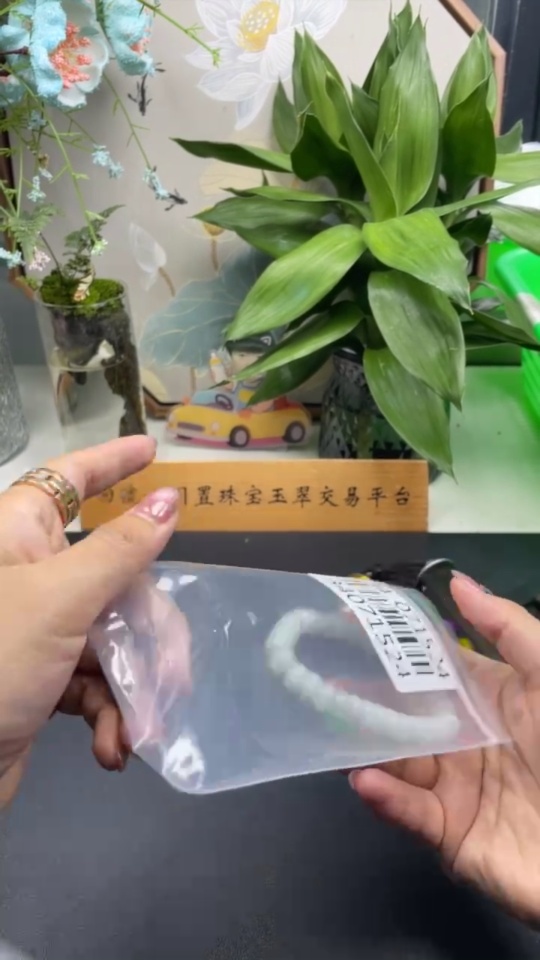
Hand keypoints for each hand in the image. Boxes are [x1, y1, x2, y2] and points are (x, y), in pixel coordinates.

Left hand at [0, 437, 185, 803]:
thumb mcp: (60, 601)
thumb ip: (120, 550)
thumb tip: (170, 499)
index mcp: (19, 535)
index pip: (69, 479)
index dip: (111, 462)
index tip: (152, 452)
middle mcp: (27, 573)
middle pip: (114, 575)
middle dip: (146, 632)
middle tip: (170, 673)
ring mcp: (34, 627)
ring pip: (110, 633)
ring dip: (131, 686)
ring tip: (140, 729)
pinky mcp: (40, 678)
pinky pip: (92, 680)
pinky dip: (107, 713)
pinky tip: (112, 748)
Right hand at [349, 575, 539, 923]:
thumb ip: (507, 627)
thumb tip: (457, 581)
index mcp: (486, 700)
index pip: (426, 669)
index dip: (387, 649)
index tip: (342, 626)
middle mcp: (464, 740)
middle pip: (401, 715)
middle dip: (360, 698)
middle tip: (315, 680)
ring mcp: (455, 789)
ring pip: (396, 761)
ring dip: (361, 745)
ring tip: (326, 725)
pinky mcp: (452, 836)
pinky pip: (412, 814)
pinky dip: (386, 798)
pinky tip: (365, 778)